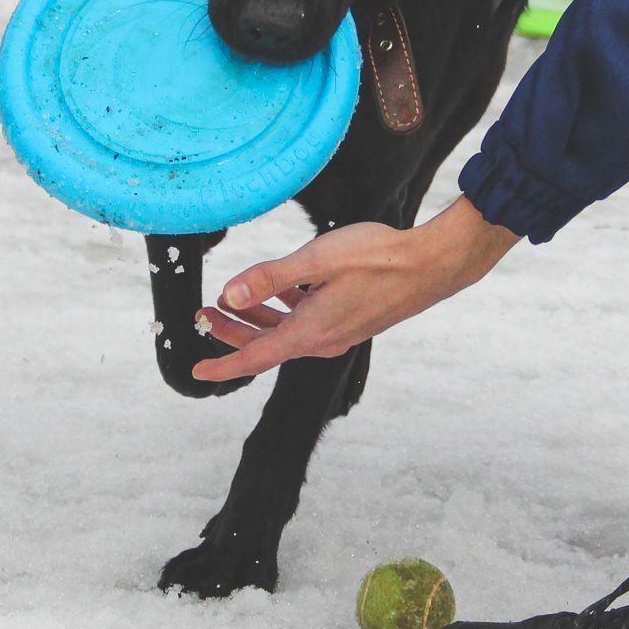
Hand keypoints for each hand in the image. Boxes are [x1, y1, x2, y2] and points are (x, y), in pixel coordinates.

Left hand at [193, 197, 520, 381]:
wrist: (432, 265)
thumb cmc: (380, 258)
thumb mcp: (317, 260)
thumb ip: (270, 278)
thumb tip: (229, 296)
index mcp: (311, 331)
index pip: (255, 358)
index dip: (222, 366)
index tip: (197, 370)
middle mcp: (323, 340)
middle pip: (266, 345)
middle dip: (232, 332)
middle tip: (205, 313)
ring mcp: (339, 333)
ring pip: (286, 332)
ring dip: (257, 319)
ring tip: (233, 299)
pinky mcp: (351, 322)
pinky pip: (307, 323)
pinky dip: (285, 311)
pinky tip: (282, 289)